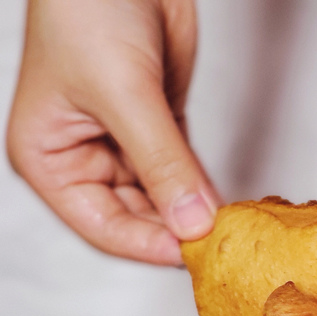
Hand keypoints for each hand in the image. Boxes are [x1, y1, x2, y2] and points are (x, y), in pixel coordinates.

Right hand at [6, 0, 218, 264]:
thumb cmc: (88, 10)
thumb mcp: (124, 94)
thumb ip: (162, 163)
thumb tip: (192, 223)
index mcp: (50, 161)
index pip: (102, 226)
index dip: (148, 244)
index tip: (192, 254)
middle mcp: (85, 160)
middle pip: (136, 218)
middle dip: (176, 230)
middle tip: (221, 244)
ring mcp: (124, 146)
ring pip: (164, 198)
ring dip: (195, 212)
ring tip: (230, 227)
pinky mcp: (159, 129)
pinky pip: (183, 171)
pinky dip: (204, 187)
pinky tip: (228, 202)